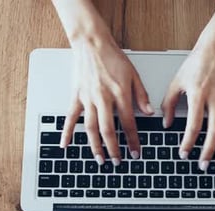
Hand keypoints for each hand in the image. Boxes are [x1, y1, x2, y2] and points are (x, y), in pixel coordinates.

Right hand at [60, 35, 153, 164]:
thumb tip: (149, 113)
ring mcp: (87, 99)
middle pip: (108, 130)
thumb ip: (141, 96)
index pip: (128, 123)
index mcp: (119, 94)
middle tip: (117, 162)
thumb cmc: (113, 57)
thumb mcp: (134, 75)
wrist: (92, 43)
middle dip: (114, 149)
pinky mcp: (76, 96)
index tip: (136, 152)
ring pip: (90, 128)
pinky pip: (70, 118)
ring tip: (99, 159)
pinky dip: (67, 132)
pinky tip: (65, 145)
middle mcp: (103, 98)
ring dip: (95, 146)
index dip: (133, 140)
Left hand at [161, 43, 214, 170]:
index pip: (194, 125)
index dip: (188, 142)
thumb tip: (165, 123)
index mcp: (198, 95)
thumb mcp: (177, 81)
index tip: (183, 153)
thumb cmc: (196, 64)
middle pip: (214, 131)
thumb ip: (169, 103)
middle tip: (203, 165)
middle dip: (208, 151)